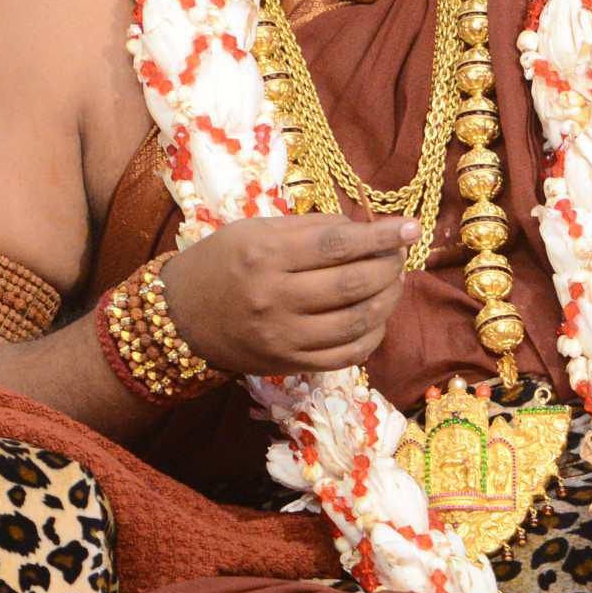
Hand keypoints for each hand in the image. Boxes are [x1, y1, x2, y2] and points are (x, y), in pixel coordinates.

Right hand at [158, 214, 413, 375]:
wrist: (181, 316)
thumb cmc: (222, 262)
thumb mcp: (256, 231)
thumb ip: (311, 229)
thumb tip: (367, 229)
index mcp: (265, 255)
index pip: (338, 243)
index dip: (382, 235)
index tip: (411, 228)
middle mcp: (274, 298)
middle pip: (353, 283)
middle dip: (389, 267)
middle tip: (399, 255)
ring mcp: (283, 337)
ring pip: (357, 321)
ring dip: (387, 300)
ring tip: (393, 283)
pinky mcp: (289, 364)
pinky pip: (346, 355)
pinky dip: (372, 336)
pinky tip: (376, 318)